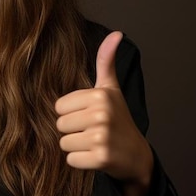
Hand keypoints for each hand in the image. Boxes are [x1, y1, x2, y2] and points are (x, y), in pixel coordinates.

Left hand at [55, 32, 153, 195]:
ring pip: (63, 143)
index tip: (89, 116)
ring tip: (94, 143)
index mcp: (100, 95)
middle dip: (73, 131)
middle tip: (92, 131)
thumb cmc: (118, 119)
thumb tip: (116, 33)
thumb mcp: (111, 89)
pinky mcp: (100, 158)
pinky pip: (70, 159)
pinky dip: (80, 162)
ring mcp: (101, 137)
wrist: (137, 156)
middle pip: (59, 124)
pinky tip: (96, 156)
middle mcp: (101, 114)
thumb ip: (106, 61)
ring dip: (76, 147)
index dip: (72, 113)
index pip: (59, 106)